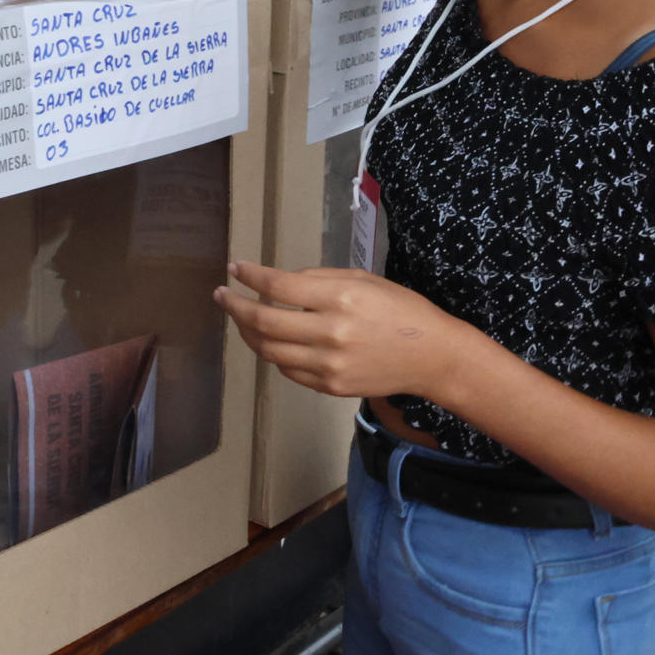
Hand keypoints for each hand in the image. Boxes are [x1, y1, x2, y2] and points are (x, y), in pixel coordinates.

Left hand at [213, 261, 468, 400]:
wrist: (432, 356)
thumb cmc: (400, 310)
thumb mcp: (362, 279)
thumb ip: (318, 280)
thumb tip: (279, 283)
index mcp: (340, 298)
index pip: (279, 286)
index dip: (250, 276)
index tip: (235, 268)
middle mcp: (331, 332)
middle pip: (264, 321)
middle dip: (235, 307)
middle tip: (222, 296)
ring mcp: (329, 364)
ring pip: (268, 350)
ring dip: (247, 332)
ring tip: (239, 318)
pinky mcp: (330, 386)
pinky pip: (287, 369)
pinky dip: (272, 353)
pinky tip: (268, 340)